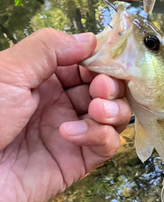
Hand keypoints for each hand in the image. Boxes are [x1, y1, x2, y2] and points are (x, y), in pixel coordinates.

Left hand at [0, 29, 130, 201]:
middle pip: (107, 89)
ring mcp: (72, 132)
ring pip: (114, 116)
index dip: (101, 60)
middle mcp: (61, 103)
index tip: (106, 60)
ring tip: (96, 110)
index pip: (87, 63)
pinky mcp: (77, 161)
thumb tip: (90, 40)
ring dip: (113, 109)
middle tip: (100, 88)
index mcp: (44, 78)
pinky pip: (106, 145)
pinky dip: (99, 135)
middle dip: (111, 84)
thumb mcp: (9, 71)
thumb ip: (49, 48)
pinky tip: (71, 133)